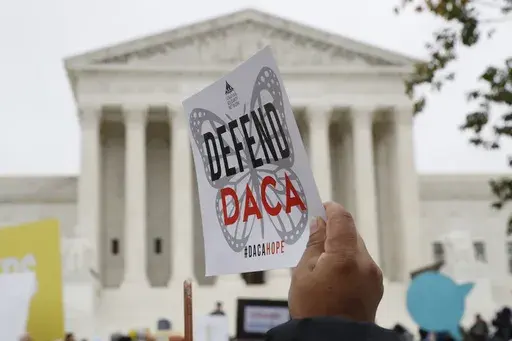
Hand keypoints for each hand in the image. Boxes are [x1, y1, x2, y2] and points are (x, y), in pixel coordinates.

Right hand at [288, 202, 382, 321]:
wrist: (334, 340)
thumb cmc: (313, 309)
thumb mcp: (303, 272)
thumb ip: (314, 244)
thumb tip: (319, 223)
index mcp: (345, 256)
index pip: (342, 219)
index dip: (331, 209)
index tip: (319, 208)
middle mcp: (365, 262)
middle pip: (351, 234)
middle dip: (334, 230)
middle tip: (315, 234)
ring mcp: (373, 276)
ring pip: (357, 249)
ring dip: (342, 247)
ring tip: (322, 258)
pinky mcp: (375, 287)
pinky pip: (361, 264)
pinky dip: (349, 262)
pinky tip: (334, 273)